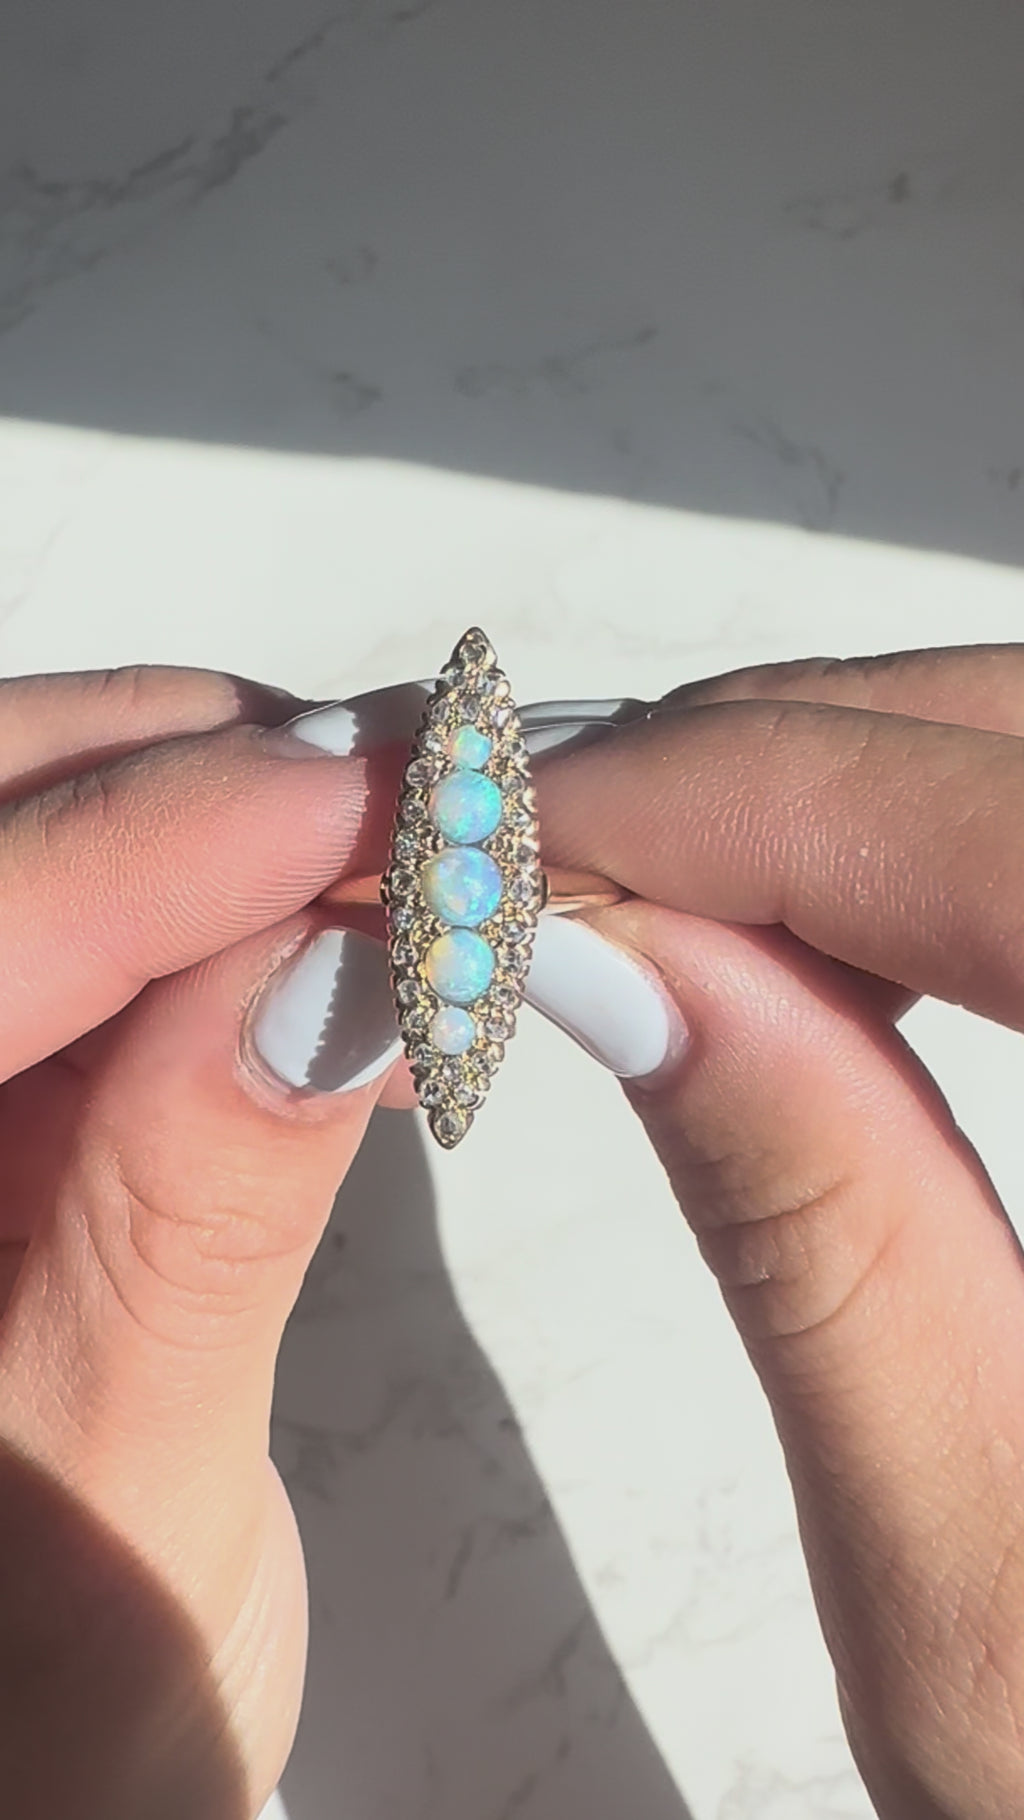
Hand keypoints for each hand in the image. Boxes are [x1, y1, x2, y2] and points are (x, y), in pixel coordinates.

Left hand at [0, 661, 661, 1818]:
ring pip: (23, 833)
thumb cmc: (39, 1717)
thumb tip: (328, 971)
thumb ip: (193, 1233)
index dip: (144, 854)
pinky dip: (209, 887)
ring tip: (383, 844)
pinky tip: (318, 911)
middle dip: (176, 774)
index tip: (358, 805)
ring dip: (203, 809)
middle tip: (399, 793)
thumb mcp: (121, 1520)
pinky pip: (78, 920)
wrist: (29, 1733)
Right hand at [537, 644, 1023, 1819]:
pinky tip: (840, 932)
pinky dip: (952, 847)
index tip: (522, 832)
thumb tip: (620, 963)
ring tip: (673, 884)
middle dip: (787, 759)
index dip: (752, 796)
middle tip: (561, 847)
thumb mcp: (995, 1601)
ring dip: (863, 787)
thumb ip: (824, 1246)